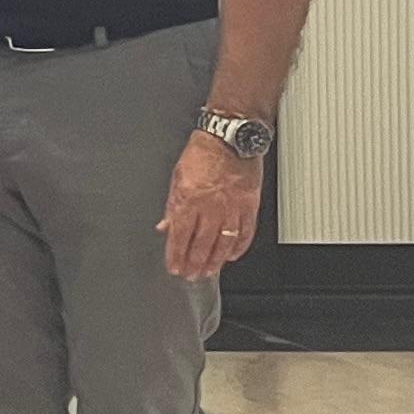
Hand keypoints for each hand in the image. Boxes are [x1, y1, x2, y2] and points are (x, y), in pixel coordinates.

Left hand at [159, 131, 265, 279]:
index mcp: (189, 200)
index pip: (179, 236)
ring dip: (215, 260)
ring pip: (223, 243)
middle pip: (201, 244)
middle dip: (194, 263)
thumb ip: (171, 206)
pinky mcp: (249, 206)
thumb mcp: (176, 178)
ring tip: (209, 271)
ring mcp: (232, 208)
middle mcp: (210, 207)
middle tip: (191, 275)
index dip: (175, 255)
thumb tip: (164, 226)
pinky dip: (239, 247)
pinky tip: (232, 255)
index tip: (174, 267)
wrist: (229, 139)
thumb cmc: (201, 154)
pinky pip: (245, 232)